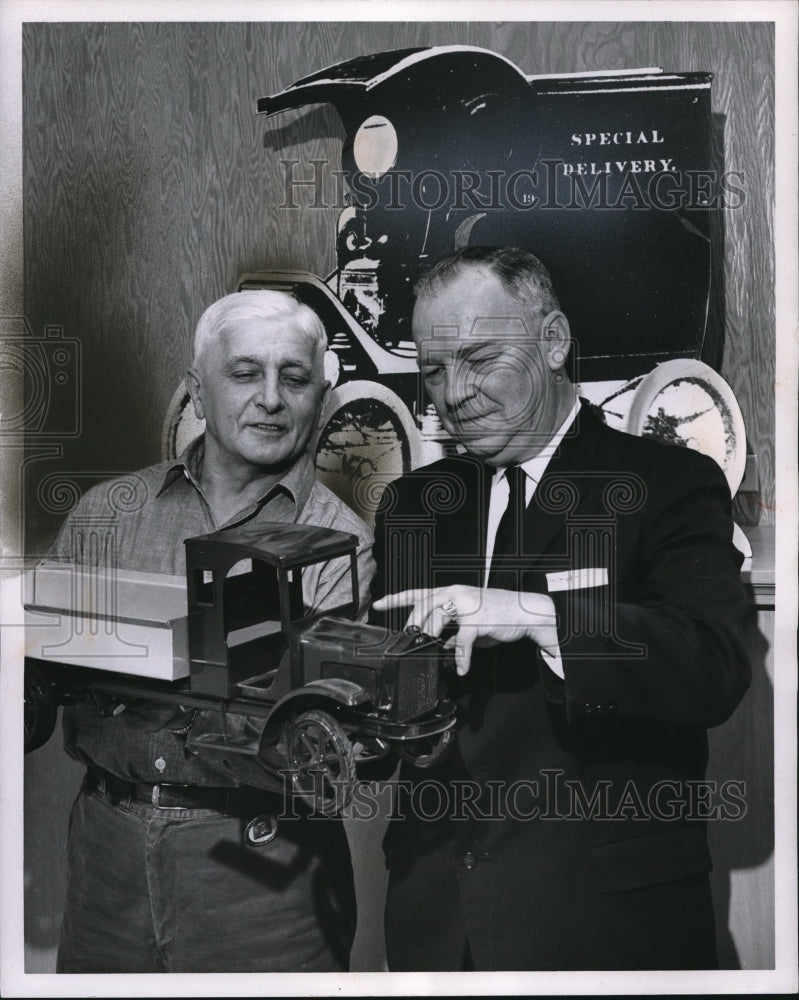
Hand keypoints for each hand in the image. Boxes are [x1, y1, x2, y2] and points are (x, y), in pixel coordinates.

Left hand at [372, 585, 558, 675]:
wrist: (527, 612)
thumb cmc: (499, 615)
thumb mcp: (472, 623)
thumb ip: (454, 633)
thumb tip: (441, 647)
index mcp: (452, 592)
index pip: (419, 593)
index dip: (396, 598)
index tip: (378, 604)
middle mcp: (455, 594)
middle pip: (423, 608)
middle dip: (414, 625)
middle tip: (411, 639)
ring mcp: (465, 605)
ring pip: (436, 621)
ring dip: (430, 638)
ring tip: (429, 650)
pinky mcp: (477, 619)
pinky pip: (462, 642)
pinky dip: (461, 657)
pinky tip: (462, 668)